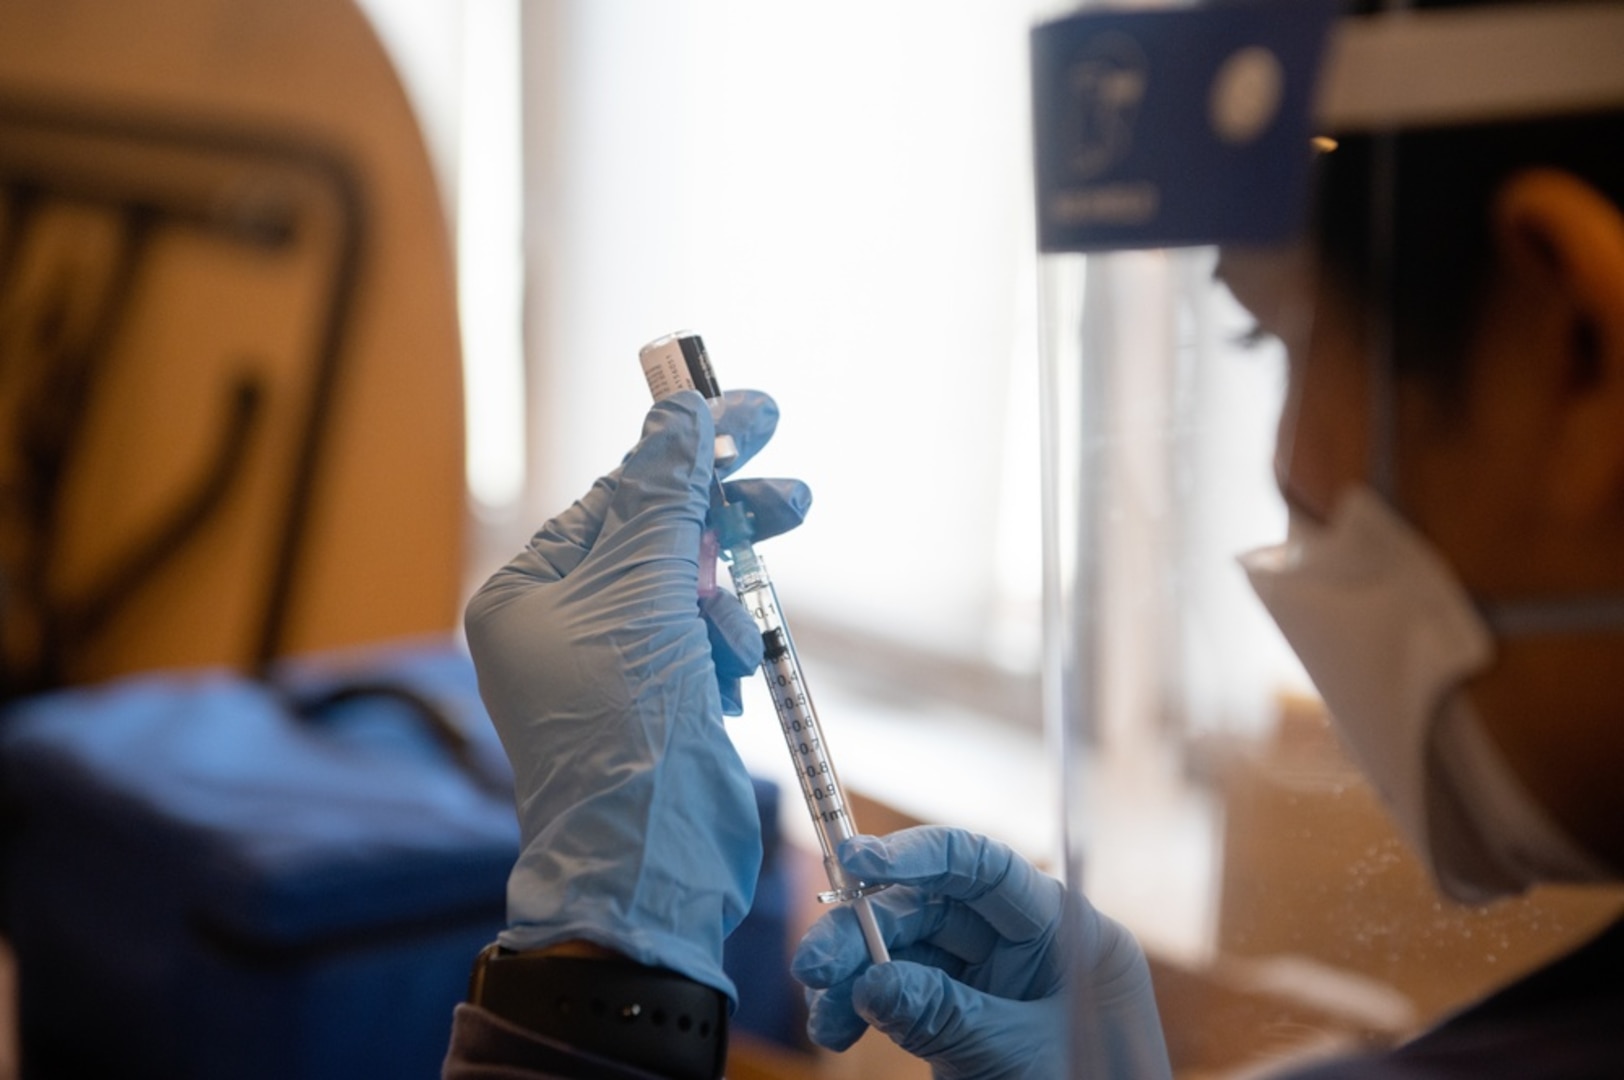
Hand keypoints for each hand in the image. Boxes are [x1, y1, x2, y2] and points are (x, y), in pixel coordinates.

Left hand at [465, 389, 808, 1001]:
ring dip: (723, 610)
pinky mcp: (659, 704)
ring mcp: (612, 669)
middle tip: (792, 494)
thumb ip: (666, 495)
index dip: (686, 458)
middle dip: (722, 527)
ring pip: (692, 596)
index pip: (615, 499)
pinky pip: (705, 646)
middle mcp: (561, 627)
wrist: (649, 856)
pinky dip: (725, 654)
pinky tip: (727, 681)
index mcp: (527, 594)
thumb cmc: (624, 718)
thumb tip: (681, 409)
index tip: (752, 415)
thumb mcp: (645, 587)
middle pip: (657, 541)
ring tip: (730, 644)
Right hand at [792, 827, 1170, 1079]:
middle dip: (864, 934)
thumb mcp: (1016, 1056)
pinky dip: (866, 1007)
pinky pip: (904, 993)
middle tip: (811, 965)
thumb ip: (945, 1016)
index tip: (855, 860)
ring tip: (822, 1015)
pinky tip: (836, 1025)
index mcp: (1067, 931)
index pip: (985, 867)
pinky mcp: (965, 1015)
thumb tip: (870, 981)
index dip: (919, 855)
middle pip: (930, 908)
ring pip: (906, 951)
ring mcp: (994, 980)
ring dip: (853, 976)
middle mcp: (1028, 944)